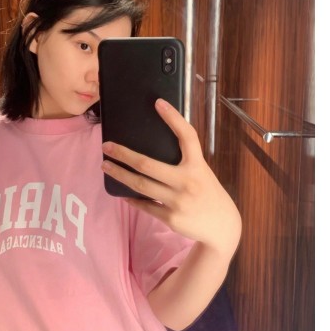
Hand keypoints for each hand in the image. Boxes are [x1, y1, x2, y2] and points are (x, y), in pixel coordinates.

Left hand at [101, 98, 240, 257]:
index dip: (173, 118)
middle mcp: (187, 181)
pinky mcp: (171, 218)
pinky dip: (132, 198)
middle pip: (147, 164)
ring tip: (106, 166)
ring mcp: (178, 201)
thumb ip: (184, 162)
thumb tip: (153, 148)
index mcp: (198, 166)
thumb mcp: (202, 173)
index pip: (187, 136)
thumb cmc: (208, 194)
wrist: (223, 227)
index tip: (158, 103)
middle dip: (123, 154)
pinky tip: (122, 192)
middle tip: (106, 146)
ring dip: (119, 174)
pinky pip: (145, 205)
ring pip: (140, 185)